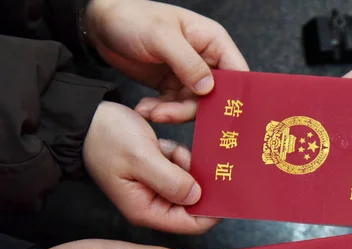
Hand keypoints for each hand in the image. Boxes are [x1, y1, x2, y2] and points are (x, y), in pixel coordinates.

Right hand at [84, 101, 217, 233]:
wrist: (86, 117)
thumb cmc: (106, 137)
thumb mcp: (141, 157)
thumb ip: (171, 180)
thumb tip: (198, 196)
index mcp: (146, 210)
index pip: (190, 224)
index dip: (212, 210)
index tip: (225, 187)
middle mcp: (152, 204)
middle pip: (193, 202)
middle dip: (196, 179)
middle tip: (183, 156)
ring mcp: (155, 188)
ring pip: (189, 182)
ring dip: (185, 162)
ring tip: (163, 148)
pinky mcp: (157, 172)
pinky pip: (180, 167)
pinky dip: (177, 154)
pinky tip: (159, 145)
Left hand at [86, 0, 248, 122]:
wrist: (101, 25)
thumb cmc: (132, 19)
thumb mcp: (161, 37)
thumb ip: (187, 63)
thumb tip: (209, 89)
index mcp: (213, 42)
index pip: (237, 73)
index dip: (233, 96)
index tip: (221, 114)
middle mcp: (206, 60)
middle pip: (215, 96)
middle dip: (193, 110)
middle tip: (166, 114)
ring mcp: (189, 75)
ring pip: (194, 106)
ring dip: (172, 113)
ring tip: (149, 111)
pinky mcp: (173, 86)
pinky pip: (175, 107)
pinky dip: (161, 112)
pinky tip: (145, 108)